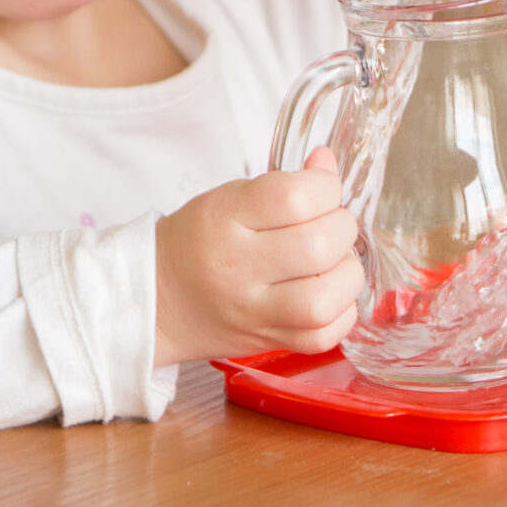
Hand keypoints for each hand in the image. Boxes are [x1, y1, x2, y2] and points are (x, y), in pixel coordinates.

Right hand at [152, 146, 361, 364]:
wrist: (159, 298)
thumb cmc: (201, 240)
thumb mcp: (231, 197)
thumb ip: (285, 182)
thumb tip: (328, 164)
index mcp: (226, 218)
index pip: (296, 197)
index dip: (326, 187)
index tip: (323, 190)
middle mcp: (238, 267)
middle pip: (318, 246)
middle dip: (342, 228)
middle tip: (331, 225)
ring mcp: (253, 312)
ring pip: (324, 300)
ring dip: (346, 275)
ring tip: (335, 263)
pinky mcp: (268, 343)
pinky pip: (323, 336)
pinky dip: (341, 312)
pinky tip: (330, 293)